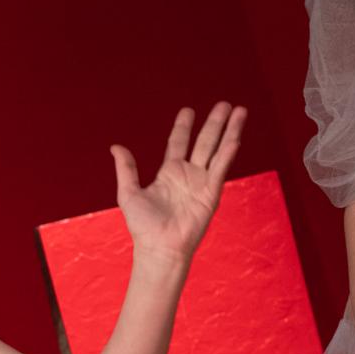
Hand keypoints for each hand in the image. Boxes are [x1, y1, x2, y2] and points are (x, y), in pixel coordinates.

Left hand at [113, 102, 246, 265]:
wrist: (159, 248)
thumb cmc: (143, 226)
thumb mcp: (128, 192)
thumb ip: (126, 168)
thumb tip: (116, 147)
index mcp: (169, 173)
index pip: (178, 142)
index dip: (183, 126)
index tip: (188, 110)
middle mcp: (188, 174)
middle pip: (204, 141)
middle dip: (214, 122)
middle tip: (224, 105)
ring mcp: (201, 182)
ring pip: (217, 150)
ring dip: (229, 131)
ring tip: (239, 111)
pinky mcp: (211, 193)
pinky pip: (221, 168)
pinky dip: (228, 152)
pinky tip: (235, 136)